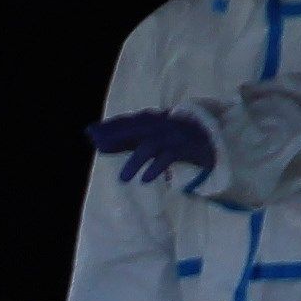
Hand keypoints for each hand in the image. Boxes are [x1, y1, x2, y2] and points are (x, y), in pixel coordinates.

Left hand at [87, 107, 216, 184]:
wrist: (210, 140)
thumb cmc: (176, 140)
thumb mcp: (151, 137)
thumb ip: (128, 141)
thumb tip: (101, 144)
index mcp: (152, 121)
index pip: (127, 122)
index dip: (109, 126)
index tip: (91, 132)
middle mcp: (161, 125)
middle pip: (136, 129)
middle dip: (116, 136)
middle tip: (99, 146)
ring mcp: (173, 136)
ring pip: (150, 146)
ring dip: (135, 162)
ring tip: (123, 179)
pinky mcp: (184, 148)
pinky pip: (168, 157)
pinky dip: (156, 168)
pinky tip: (145, 180)